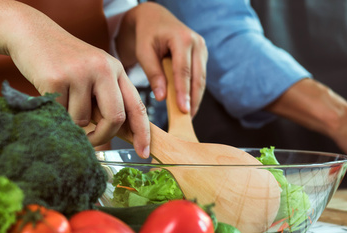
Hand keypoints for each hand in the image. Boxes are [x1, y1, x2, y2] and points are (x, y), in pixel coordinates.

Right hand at [6, 14, 150, 157]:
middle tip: (92, 141)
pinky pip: (61, 114)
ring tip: (63, 100)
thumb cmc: (65, 60)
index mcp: (117, 69)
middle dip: (104, 136)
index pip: (137, 106)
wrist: (31, 33)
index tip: (144, 152)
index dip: (142, 132)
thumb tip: (121, 132)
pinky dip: (56, 112)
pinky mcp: (56, 78)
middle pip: (115, 118)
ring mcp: (80, 73)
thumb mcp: (94, 72)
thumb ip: (108, 97)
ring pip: (84, 120)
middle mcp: (103, 69)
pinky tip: (51, 93)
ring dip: (73, 121)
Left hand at [116, 2, 207, 116]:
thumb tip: (162, 98)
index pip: (183, 71)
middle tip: (188, 118)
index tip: (183, 110)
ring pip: (201, 79)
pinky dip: (194, 90)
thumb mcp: (143, 51)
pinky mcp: (202, 55)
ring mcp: (202, 49)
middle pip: (197, 77)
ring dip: (196, 97)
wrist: (154, 18)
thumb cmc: (146, 34)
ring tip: (188, 115)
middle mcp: (197, 43)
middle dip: (194, 99)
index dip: (184, 92)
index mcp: (182, 39)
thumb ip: (153, 73)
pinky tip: (189, 103)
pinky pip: (200, 76)